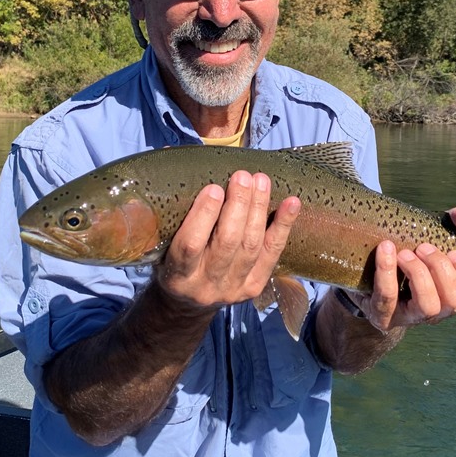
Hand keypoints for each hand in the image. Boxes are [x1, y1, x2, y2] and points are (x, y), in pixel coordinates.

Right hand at [154, 171, 300, 311]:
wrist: (186, 303)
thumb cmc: (173, 258)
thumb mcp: (163, 239)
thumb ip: (171, 202)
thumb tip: (171, 153)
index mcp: (177, 274)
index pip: (190, 245)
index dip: (203, 216)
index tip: (212, 188)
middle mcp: (205, 285)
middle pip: (227, 242)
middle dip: (237, 205)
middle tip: (242, 176)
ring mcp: (233, 289)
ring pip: (251, 245)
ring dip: (259, 209)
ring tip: (260, 180)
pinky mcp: (254, 287)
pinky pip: (273, 253)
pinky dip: (284, 226)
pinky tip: (292, 202)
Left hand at [349, 207, 455, 331]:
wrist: (366, 276)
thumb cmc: (410, 256)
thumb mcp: (433, 236)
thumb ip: (455, 224)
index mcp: (453, 295)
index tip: (455, 252)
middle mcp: (437, 312)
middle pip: (455, 300)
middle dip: (442, 268)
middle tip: (423, 247)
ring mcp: (410, 317)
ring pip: (429, 306)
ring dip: (419, 274)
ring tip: (404, 254)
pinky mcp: (383, 315)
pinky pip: (387, 298)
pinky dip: (386, 271)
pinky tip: (385, 248)